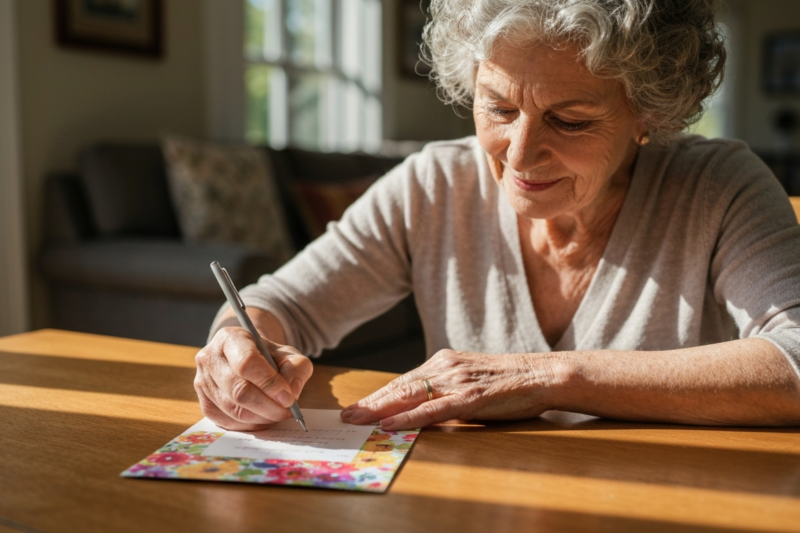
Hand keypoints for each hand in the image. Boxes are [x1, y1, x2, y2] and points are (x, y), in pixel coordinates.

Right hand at [194, 326, 312, 430]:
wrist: (248, 360)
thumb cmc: (268, 356)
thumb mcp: (288, 354)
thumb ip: (296, 368)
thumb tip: (291, 392)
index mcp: (230, 338)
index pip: (247, 362)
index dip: (269, 383)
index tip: (289, 398)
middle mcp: (210, 358)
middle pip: (239, 390)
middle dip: (268, 406)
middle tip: (288, 411)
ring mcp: (203, 383)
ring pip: (234, 410)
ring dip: (262, 417)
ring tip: (279, 413)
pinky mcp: (205, 404)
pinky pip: (228, 423)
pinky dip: (251, 425)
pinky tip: (264, 417)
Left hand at [340, 350, 555, 429]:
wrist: (542, 374)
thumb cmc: (510, 381)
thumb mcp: (472, 379)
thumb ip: (448, 388)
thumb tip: (425, 406)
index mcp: (445, 362)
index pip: (405, 380)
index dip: (379, 395)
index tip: (359, 406)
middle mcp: (446, 367)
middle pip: (400, 386)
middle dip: (370, 402)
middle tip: (346, 416)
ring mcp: (457, 381)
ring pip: (410, 396)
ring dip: (380, 409)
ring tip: (358, 420)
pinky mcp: (469, 397)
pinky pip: (433, 410)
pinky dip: (408, 418)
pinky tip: (390, 424)